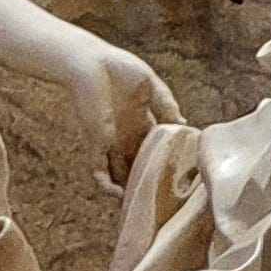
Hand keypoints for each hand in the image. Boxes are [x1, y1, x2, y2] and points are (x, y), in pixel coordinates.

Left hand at [66, 36, 179, 191]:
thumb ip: (167, 104)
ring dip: (128, 190)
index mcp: (141, 121)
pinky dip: (107, 186)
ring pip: (120, 174)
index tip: (180, 175)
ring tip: (142, 207)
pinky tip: (118, 195)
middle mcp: (126, 135)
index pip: (155, 147)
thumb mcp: (151, 85)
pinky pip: (99, 171)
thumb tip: (183, 124)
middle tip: (162, 200)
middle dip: (148, 182)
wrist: (87, 63)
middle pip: (138, 166)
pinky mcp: (96, 143)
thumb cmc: (118, 67)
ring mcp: (111, 142)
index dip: (165, 160)